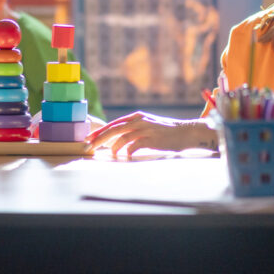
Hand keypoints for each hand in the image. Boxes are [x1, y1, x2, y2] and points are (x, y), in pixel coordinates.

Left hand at [87, 111, 206, 157]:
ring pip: (122, 137)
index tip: (88, 138)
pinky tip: (125, 156)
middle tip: (89, 147)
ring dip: (113, 147)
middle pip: (113, 129)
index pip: (113, 124)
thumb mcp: (146, 126)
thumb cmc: (164, 133)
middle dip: (99, 138)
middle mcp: (138, 121)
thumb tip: (115, 141)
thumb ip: (132, 131)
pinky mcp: (151, 139)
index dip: (99, 131)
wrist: (185, 132)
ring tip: (110, 154)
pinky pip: (134, 146)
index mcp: (135, 117)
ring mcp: (145, 129)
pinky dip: (127, 152)